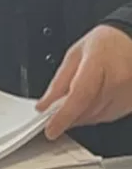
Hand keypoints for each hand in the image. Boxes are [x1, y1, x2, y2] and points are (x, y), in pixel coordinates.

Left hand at [38, 24, 131, 138]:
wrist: (130, 39)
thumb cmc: (104, 43)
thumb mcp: (74, 55)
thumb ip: (58, 82)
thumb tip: (44, 105)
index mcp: (99, 63)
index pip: (80, 96)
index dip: (64, 116)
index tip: (51, 129)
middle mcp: (118, 78)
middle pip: (89, 110)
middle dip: (69, 117)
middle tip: (56, 115)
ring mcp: (129, 91)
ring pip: (99, 117)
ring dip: (82, 117)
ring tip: (73, 107)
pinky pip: (111, 116)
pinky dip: (96, 115)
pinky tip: (90, 105)